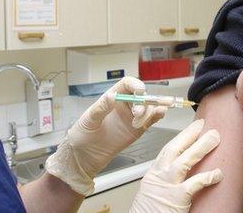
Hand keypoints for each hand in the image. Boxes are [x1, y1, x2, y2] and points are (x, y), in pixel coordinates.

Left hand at [45, 77, 166, 194]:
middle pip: (141, 96)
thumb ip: (101, 108)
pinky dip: (157, 116)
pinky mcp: (137, 130)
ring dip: (148, 111)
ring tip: (138, 122)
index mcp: (111, 98)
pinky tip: (160, 113)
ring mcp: (131, 118)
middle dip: (143, 102)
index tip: (139, 91)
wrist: (84, 157)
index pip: (127, 85)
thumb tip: (111, 96)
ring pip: (147, 108)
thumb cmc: (82, 135)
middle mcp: (123, 106)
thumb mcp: (89, 120)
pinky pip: (150, 120)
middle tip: (137, 112)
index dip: (135, 85)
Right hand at [130, 119, 222, 212]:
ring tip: (214, 138)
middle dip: (190, 135)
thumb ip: (165, 182)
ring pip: (185, 160)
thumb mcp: (152, 193)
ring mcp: (167, 186)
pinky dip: (208, 177)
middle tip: (203, 125)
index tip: (192, 128)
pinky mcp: (176, 198)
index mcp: (152, 175)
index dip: (181, 138)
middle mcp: (158, 176)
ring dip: (201, 148)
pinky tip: (218, 173)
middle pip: (175, 149)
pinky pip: (195, 183)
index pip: (167, 150)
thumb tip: (181, 176)